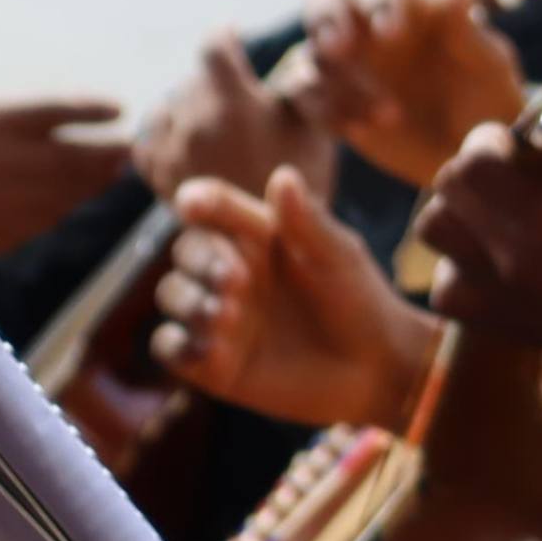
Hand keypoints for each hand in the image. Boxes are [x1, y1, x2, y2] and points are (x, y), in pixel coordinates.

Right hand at [0, 97, 131, 258]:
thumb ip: (33, 115)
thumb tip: (102, 114)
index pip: (54, 111)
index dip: (92, 111)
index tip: (120, 110)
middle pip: (72, 158)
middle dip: (110, 154)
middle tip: (132, 149)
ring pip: (67, 193)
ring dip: (94, 182)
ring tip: (111, 171)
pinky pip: (48, 219)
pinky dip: (66, 205)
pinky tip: (72, 195)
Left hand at [136, 39, 333, 209]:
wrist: (272, 241)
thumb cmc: (301, 179)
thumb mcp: (313, 122)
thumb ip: (299, 82)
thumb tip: (296, 53)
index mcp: (231, 102)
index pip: (213, 47)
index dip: (224, 37)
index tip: (231, 36)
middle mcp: (193, 122)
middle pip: (192, 77)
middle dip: (213, 77)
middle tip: (234, 87)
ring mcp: (171, 151)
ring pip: (168, 105)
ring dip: (187, 105)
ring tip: (210, 114)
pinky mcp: (158, 177)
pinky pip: (147, 139)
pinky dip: (163, 132)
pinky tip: (183, 136)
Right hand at [152, 168, 436, 430]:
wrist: (372, 365)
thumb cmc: (359, 298)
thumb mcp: (338, 256)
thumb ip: (307, 221)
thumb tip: (282, 175)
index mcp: (258, 235)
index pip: (216, 208)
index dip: (200, 201)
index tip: (192, 202)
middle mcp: (230, 270)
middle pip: (187, 249)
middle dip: (201, 258)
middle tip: (237, 279)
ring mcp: (217, 314)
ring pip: (173, 294)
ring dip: (190, 299)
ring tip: (230, 314)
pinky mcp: (210, 360)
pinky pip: (169, 347)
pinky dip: (178, 344)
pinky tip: (209, 349)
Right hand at [293, 0, 532, 187]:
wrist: (470, 147)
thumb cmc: (485, 93)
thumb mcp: (485, 63)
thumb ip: (466, 28)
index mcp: (411, 6)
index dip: (381, 0)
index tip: (391, 32)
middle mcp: (369, 26)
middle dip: (325, 17)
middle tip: (337, 46)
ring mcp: (346, 62)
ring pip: (312, 54)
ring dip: (338, 82)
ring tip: (393, 115)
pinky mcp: (331, 100)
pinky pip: (305, 96)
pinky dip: (326, 110)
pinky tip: (362, 130)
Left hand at [416, 121, 541, 370]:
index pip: (468, 167)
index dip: (485, 144)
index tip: (513, 143)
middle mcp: (510, 259)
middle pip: (443, 200)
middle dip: (471, 177)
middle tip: (507, 174)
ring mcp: (498, 297)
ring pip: (436, 241)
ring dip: (459, 216)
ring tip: (500, 212)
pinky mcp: (499, 324)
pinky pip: (445, 289)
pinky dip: (462, 267)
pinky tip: (500, 257)